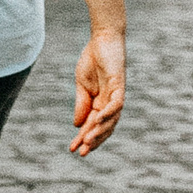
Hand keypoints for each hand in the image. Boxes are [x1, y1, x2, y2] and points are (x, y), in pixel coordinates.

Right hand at [69, 28, 124, 155]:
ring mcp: (116, 94)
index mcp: (101, 103)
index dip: (83, 137)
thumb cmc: (92, 60)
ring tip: (87, 141)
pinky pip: (116, 103)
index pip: (93, 125)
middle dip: (93, 140)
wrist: (102, 39)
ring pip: (111, 119)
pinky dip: (109, 113)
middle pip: (104, 127)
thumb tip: (77, 125)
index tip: (73, 149)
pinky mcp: (119, 84)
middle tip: (82, 153)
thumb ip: (81, 103)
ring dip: (99, 131)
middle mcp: (111, 103)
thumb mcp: (82, 85)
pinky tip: (98, 120)